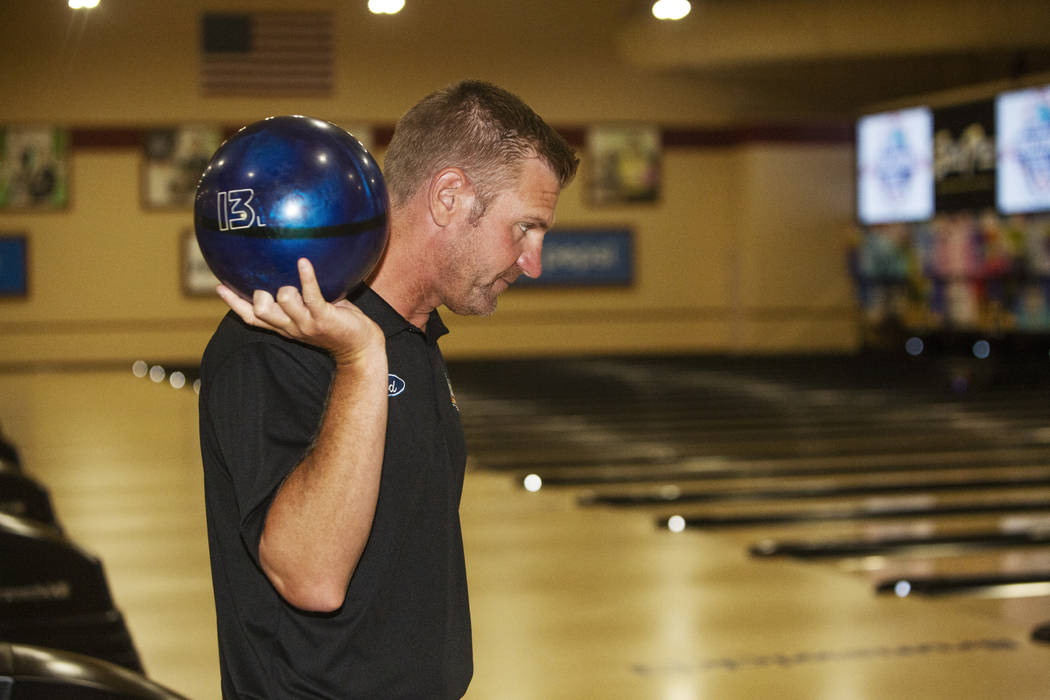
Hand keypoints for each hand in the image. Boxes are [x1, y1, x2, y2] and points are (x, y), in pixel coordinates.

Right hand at [217, 258, 383, 365]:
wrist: (360, 347)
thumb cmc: (338, 324)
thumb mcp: (312, 311)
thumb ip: (300, 296)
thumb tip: (294, 266)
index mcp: (284, 326)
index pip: (251, 318)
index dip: (234, 303)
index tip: (219, 285)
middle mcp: (290, 327)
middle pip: (260, 313)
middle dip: (258, 297)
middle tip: (265, 285)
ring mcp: (306, 324)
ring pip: (283, 302)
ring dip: (286, 288)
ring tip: (293, 277)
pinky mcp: (323, 318)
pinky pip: (311, 295)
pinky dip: (306, 277)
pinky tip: (303, 262)